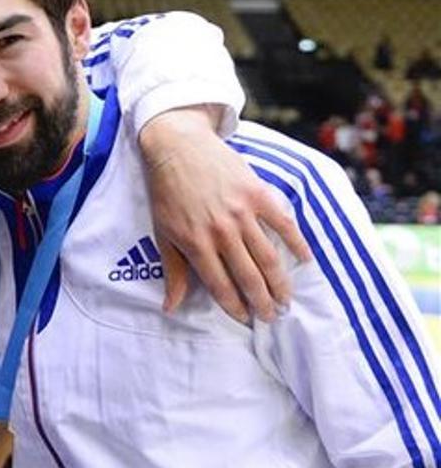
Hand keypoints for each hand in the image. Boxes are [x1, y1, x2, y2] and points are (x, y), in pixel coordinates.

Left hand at [140, 105, 311, 322]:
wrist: (178, 147)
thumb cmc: (167, 193)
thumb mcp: (163, 234)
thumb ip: (173, 271)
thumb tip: (170, 307)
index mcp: (195, 243)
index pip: (220, 285)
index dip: (234, 306)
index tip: (245, 319)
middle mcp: (221, 232)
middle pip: (248, 276)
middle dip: (262, 301)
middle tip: (273, 317)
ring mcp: (241, 212)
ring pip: (268, 257)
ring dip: (280, 282)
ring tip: (287, 299)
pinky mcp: (257, 194)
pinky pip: (282, 224)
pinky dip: (297, 243)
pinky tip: (305, 260)